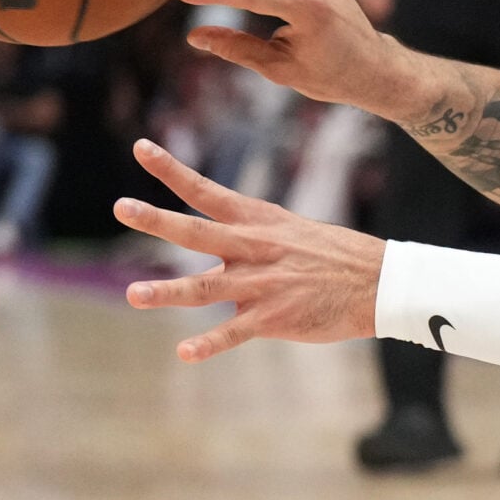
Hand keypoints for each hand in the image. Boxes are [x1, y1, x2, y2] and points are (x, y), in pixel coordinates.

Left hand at [118, 139, 385, 360]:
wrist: (379, 283)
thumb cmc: (333, 257)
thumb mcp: (290, 232)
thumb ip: (249, 239)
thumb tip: (219, 244)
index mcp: (257, 222)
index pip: (206, 190)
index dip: (171, 169)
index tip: (140, 146)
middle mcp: (254, 248)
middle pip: (195, 233)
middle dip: (157, 220)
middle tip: (121, 207)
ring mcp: (262, 284)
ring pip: (205, 288)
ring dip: (167, 292)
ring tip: (133, 294)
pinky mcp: (273, 317)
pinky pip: (233, 332)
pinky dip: (208, 344)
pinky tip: (185, 353)